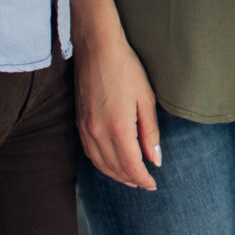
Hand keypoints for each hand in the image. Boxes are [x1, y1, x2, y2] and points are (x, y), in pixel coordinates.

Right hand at [75, 27, 161, 189]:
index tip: (153, 185)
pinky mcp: (79, 123)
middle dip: (131, 180)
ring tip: (131, 178)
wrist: (97, 49)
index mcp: (118, 128)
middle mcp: (98, 133)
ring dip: (115, 175)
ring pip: (100, 164)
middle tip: (145, 184)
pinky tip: (111, 163)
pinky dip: (102, 164)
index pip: (130, 166)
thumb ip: (150, 133)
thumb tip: (155, 160)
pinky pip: (89, 153)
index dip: (142, 179)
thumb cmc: (126, 69)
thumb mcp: (146, 99)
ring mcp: (85, 129)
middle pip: (114, 168)